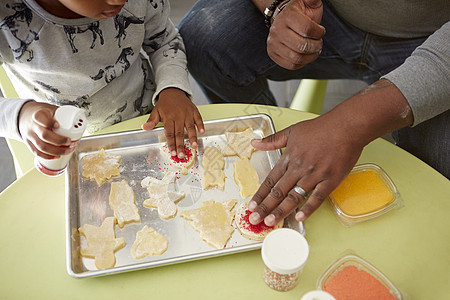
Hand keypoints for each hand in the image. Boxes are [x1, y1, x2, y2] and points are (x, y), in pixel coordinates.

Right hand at [18, 101, 71, 158]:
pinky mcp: (29, 143)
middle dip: (59, 141)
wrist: (25, 116)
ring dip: (56, 151)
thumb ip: (62, 113)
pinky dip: (47, 156)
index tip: (58, 125)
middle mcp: (33, 126)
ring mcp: (30, 136)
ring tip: (68, 150)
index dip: (49, 122)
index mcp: (38, 115)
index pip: (40, 118)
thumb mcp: (51, 109)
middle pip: (44, 135)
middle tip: (69, 142)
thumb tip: (80, 119)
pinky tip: (57, 156)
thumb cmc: (42, 113)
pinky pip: (37, 152)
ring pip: (41, 146)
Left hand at [142, 88, 204, 157]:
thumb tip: (144, 128)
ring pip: (190, 127)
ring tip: (194, 146)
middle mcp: (178, 116)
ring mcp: (187, 113)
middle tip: (182, 155)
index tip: (173, 152)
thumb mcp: (156, 111)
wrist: (173, 91)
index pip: (170, 133)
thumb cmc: (164, 104)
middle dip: (181, 145)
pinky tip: (202, 132)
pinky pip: (198, 119)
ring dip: (192, 137)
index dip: (171, 144)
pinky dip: (200, 125)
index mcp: (168, 118)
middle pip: (179, 133)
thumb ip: (151, 121)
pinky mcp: (194, 111)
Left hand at [247, 114, 363, 225]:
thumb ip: (273, 140)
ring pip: (294, 197)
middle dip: (265, 207)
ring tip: (270, 222)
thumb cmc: (321, 128)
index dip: (260, 194)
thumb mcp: (292, 130)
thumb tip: (254, 143)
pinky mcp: (330, 180)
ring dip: (280, 210)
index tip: (251, 205)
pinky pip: (317, 197)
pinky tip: (299, 217)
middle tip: (255, 219)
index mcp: (289, 157)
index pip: (270, 180)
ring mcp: (314, 175)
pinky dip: (308, 208)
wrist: (346, 126)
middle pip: (278, 191)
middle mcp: (299, 168)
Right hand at [267, 0, 324, 69]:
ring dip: (310, 56)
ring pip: (296, 58)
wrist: (286, 21)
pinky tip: (305, 55)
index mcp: (287, 16)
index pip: (307, 29)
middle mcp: (277, 30)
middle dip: (316, 46)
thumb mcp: (309, 3)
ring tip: (314, 50)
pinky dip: (302, 63)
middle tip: (318, 43)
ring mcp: (273, 43)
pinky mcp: (273, 54)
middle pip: (301, 46)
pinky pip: (290, 65)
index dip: (319, 32)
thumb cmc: (301, 13)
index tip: (321, 31)